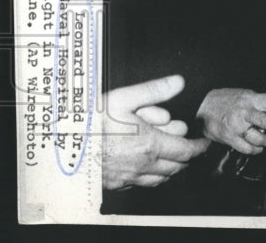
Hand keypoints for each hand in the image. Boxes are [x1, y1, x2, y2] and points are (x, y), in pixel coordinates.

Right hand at [101, 74, 209, 190]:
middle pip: (176, 167)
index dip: (199, 147)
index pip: (186, 152)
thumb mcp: (123, 97)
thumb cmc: (90, 122)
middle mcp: (142, 166)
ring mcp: (128, 178)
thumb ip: (154, 90)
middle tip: (186, 144)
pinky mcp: (116, 184)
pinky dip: (151, 176)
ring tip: (169, 153)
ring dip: (170, 167)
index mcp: (150, 145)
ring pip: (161, 178)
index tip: (204, 142)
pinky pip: (142, 184)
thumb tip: (178, 82)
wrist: (61, 145)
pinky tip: (147, 164)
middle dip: (185, 156)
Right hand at [196, 88, 265, 154]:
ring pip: (258, 138)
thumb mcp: (244, 94)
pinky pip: (247, 148)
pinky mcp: (230, 139)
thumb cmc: (225, 100)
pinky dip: (256, 149)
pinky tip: (259, 147)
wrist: (200, 106)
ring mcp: (236, 127)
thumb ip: (260, 102)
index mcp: (250, 99)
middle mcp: (244, 113)